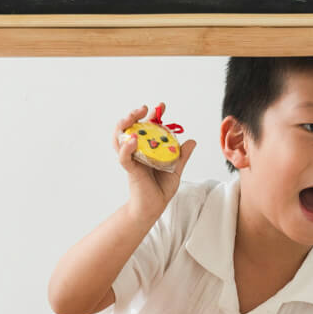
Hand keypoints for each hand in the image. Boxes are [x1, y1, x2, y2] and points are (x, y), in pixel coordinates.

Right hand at [114, 104, 195, 220]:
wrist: (153, 208)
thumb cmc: (160, 189)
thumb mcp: (175, 169)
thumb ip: (182, 156)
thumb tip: (192, 141)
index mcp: (147, 149)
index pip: (146, 128)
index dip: (152, 115)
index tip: (161, 106)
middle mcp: (137, 152)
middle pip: (129, 128)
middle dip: (134, 115)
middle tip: (144, 108)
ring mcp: (132, 160)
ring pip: (120, 139)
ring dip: (125, 125)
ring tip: (133, 117)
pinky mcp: (130, 171)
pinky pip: (124, 157)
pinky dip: (126, 148)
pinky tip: (133, 140)